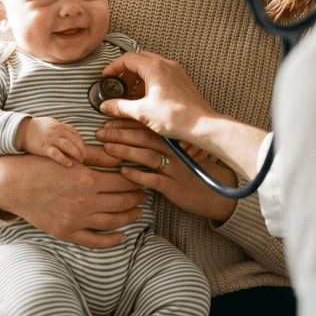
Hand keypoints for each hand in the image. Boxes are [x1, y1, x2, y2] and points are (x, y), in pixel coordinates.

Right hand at [0, 151, 145, 248]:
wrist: (13, 184)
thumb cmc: (39, 166)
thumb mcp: (69, 158)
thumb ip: (95, 160)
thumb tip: (119, 159)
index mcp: (87, 180)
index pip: (123, 182)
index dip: (135, 181)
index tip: (142, 179)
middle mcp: (85, 202)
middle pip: (121, 202)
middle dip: (136, 197)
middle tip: (144, 194)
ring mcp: (76, 220)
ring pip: (113, 221)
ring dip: (129, 216)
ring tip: (138, 211)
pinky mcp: (66, 232)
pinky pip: (95, 241)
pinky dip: (112, 240)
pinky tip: (122, 235)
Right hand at [16, 117, 87, 167]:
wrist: (20, 130)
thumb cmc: (36, 127)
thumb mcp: (50, 123)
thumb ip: (60, 128)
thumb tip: (70, 134)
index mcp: (58, 125)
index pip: (75, 133)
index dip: (81, 141)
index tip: (83, 148)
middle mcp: (56, 131)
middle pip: (74, 140)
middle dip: (81, 149)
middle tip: (84, 156)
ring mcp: (50, 140)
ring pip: (69, 146)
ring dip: (77, 154)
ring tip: (80, 161)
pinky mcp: (44, 148)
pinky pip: (57, 154)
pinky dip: (64, 159)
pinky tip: (69, 164)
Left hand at [97, 119, 237, 222]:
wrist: (215, 193)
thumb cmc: (192, 171)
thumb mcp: (179, 153)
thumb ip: (160, 142)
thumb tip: (133, 135)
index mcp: (173, 140)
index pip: (147, 127)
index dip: (126, 124)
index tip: (108, 122)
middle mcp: (174, 151)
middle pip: (144, 139)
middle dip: (120, 134)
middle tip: (101, 133)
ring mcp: (175, 169)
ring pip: (147, 156)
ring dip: (125, 151)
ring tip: (107, 149)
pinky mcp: (174, 186)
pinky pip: (154, 180)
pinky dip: (138, 175)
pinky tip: (123, 173)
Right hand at [98, 51, 214, 143]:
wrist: (202, 125)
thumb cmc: (176, 117)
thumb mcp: (142, 112)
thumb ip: (121, 107)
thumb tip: (107, 105)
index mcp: (155, 68)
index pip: (128, 59)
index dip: (113, 67)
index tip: (106, 76)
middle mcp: (166, 65)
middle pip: (139, 59)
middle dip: (126, 72)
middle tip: (119, 86)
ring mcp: (176, 71)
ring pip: (151, 66)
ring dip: (139, 77)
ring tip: (132, 95)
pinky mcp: (182, 80)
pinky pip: (162, 73)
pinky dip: (151, 81)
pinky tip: (148, 98)